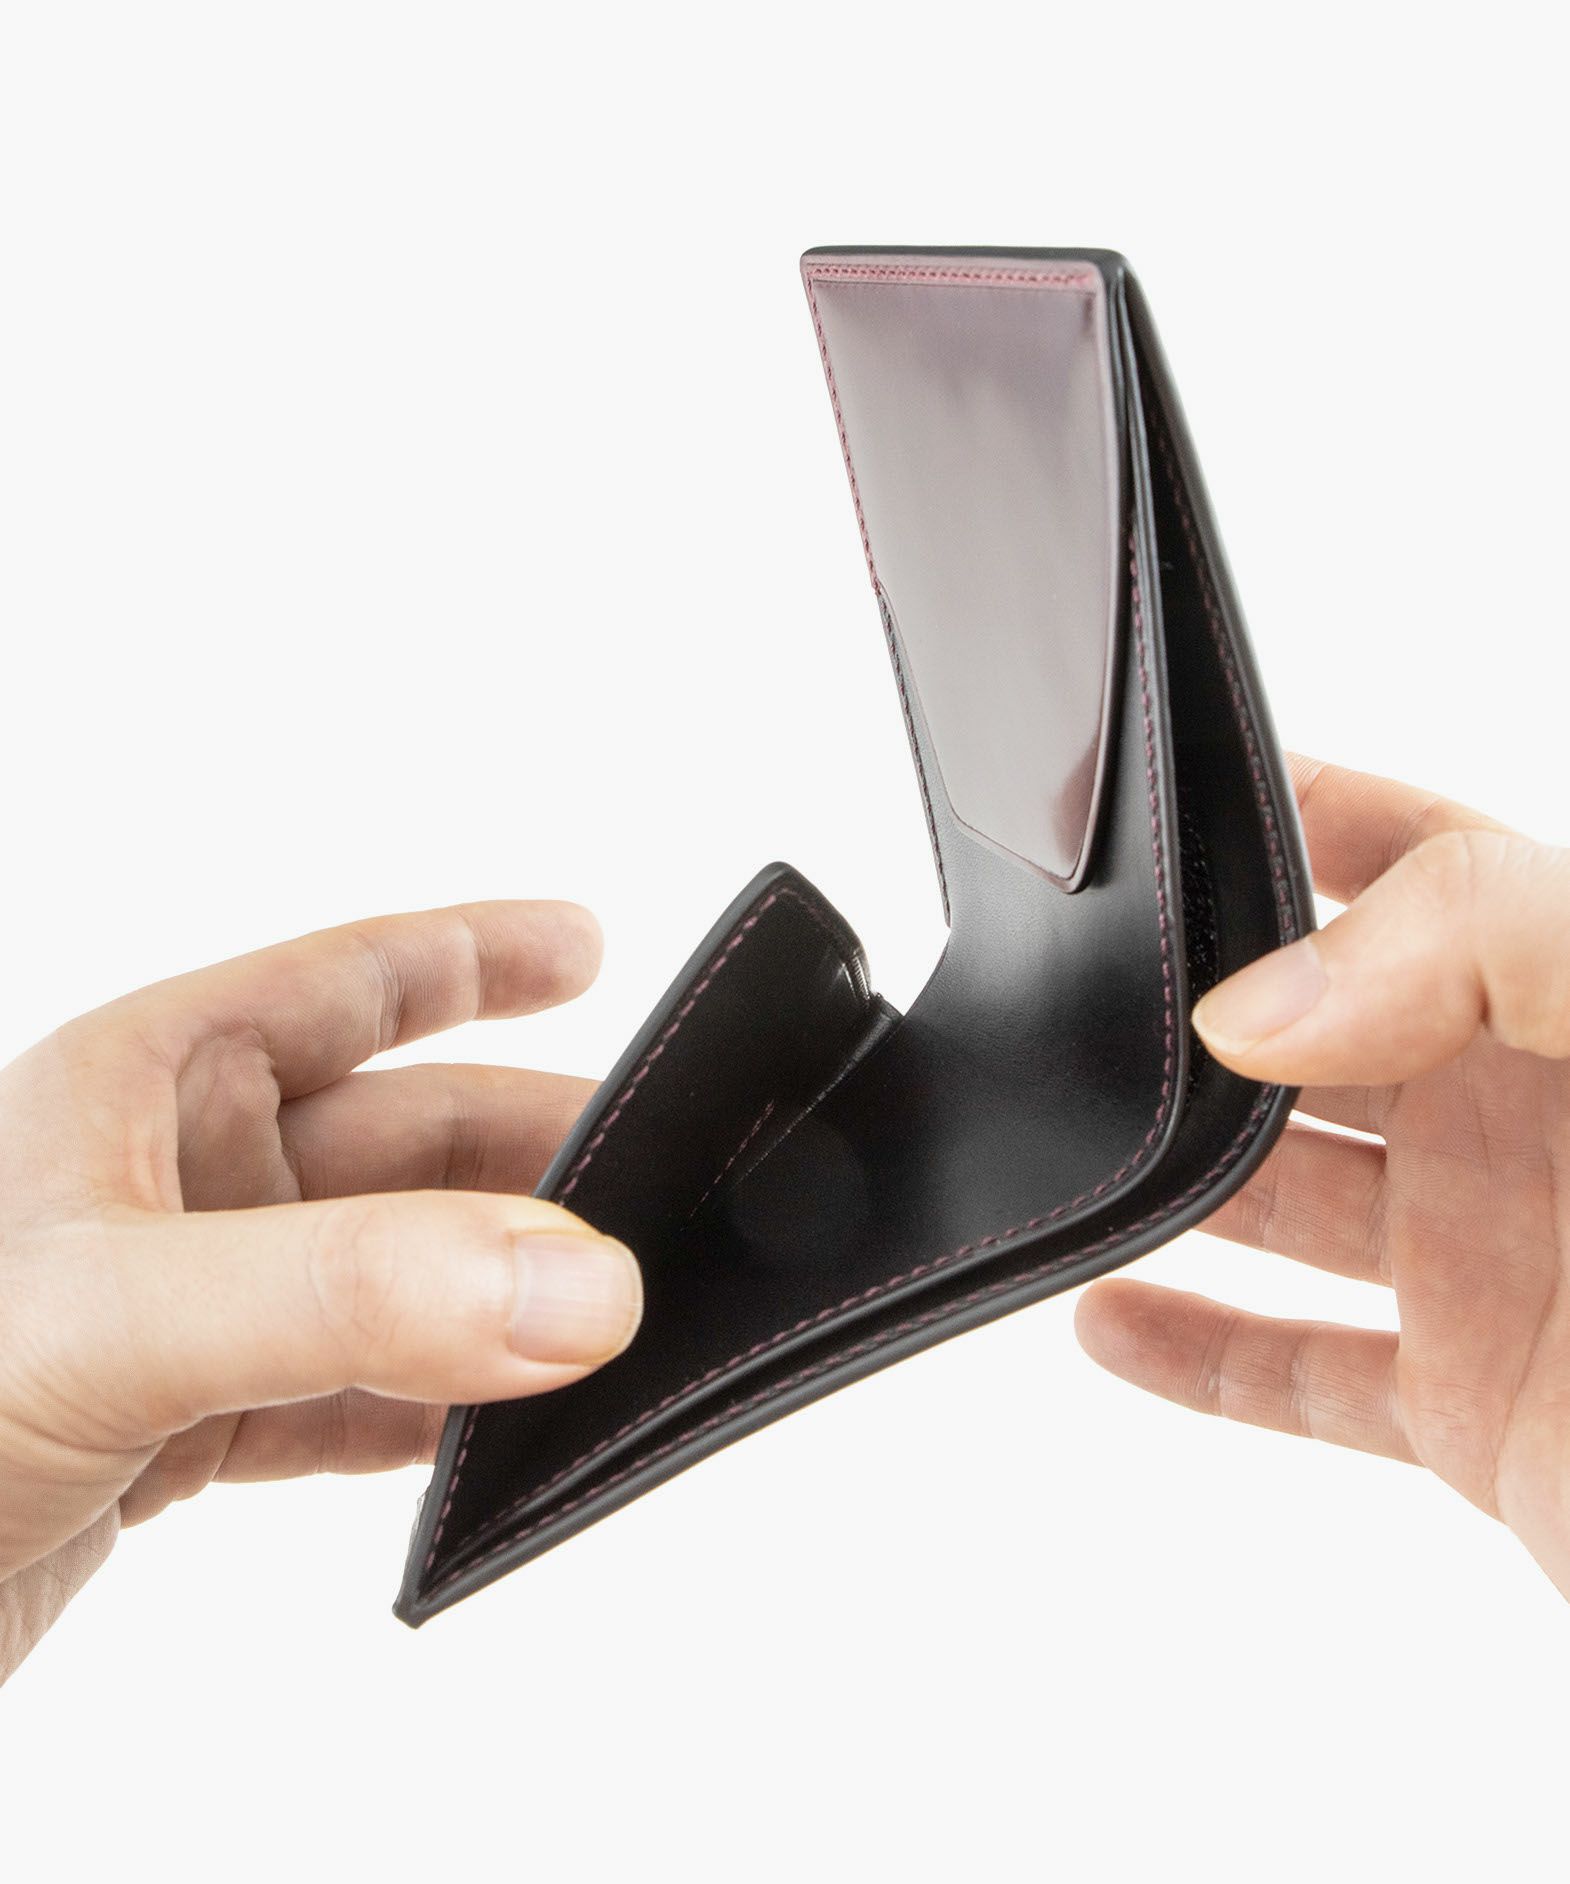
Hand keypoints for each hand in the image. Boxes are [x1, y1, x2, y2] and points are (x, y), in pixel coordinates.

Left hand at [0, 902, 640, 1680]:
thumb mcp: (110, 1318)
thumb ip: (350, 1295)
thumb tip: (573, 1282)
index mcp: (147, 1083)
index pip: (350, 980)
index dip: (478, 952)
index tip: (595, 944)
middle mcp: (171, 1182)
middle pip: (406, 1141)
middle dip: (535, 1164)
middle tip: (664, 1196)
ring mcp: (182, 1311)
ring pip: (393, 1277)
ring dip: (500, 1298)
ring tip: (614, 1315)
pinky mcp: (176, 1435)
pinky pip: (351, 1399)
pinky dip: (438, 1413)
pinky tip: (503, 1430)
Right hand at [1076, 758, 1569, 1596]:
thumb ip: (1483, 944)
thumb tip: (1260, 1002)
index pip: (1409, 859)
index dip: (1291, 811)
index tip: (1156, 797)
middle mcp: (1525, 1113)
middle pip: (1308, 1035)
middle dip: (1194, 1010)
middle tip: (1070, 997)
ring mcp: (1494, 1264)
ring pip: (1281, 1205)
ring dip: (1175, 1182)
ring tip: (1070, 1148)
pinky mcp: (1472, 1413)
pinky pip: (1299, 1379)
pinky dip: (1197, 1358)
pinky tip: (1108, 1321)